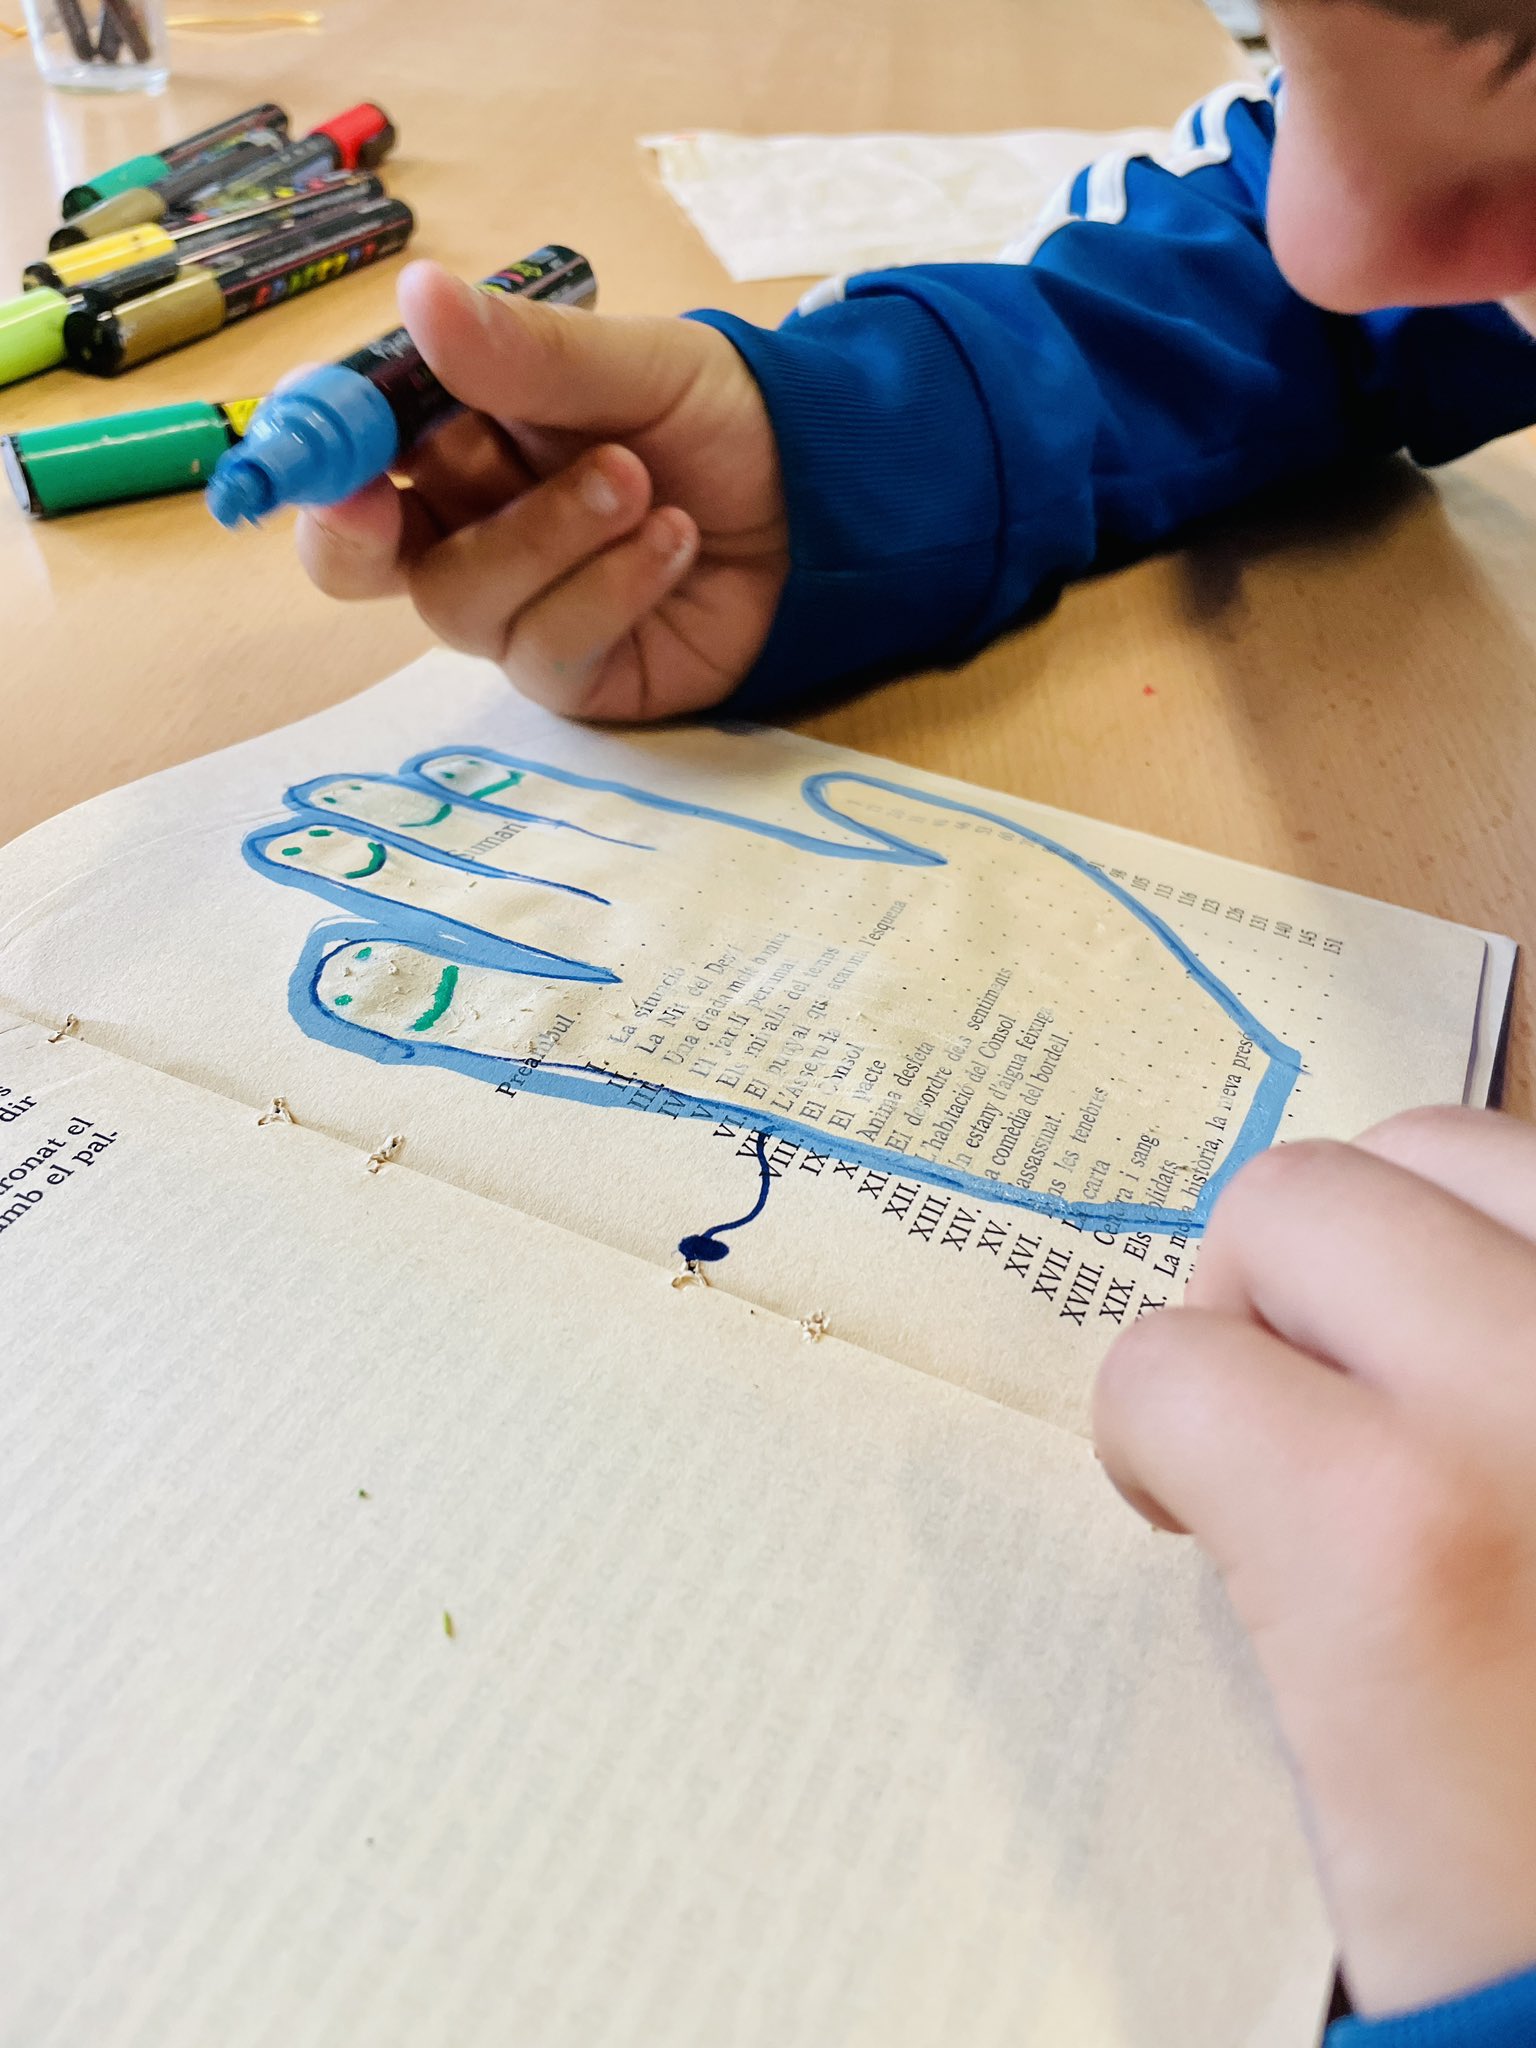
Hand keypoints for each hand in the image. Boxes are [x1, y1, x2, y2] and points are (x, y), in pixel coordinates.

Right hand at [295, 261, 788, 721]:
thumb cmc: (724, 422)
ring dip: (548, 534)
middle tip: (436, 472)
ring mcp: (519, 609)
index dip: (316, 462)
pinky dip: (608, 589)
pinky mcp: (578, 676)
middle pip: (362, 554)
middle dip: (384, 521)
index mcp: (457, 438)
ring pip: (460, 601)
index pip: (348, 459)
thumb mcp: (633, 364)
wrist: (832, 502)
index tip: (330, 459)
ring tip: (640, 483)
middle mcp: (469, 528)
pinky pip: (547, 650)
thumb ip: (528, 351)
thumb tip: (417, 292)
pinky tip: (671, 540)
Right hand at [1094, 1107, 1535, 2018]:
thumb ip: (1273, 1577)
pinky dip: (1526, 1254)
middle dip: (1260, 1302)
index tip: (1190, 1500)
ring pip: (1461, 1145)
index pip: (1172, 1368)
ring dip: (1409, 1235)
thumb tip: (1230, 1438)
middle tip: (1306, 1412)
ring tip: (1437, 1357)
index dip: (1155, 1441)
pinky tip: (1529, 1361)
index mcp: (1402, 1536)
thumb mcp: (1361, 1794)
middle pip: (1301, 1199)